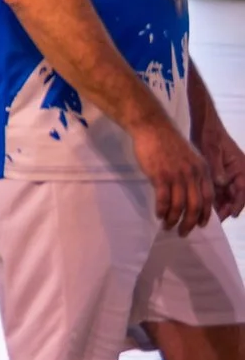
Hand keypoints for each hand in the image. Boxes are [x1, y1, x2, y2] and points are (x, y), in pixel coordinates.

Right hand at [136, 116, 214, 233]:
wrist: (152, 126)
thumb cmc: (169, 141)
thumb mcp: (190, 156)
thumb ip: (194, 173)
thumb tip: (193, 191)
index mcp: (202, 170)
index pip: (208, 198)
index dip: (205, 214)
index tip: (200, 225)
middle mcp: (193, 175)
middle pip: (195, 206)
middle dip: (190, 223)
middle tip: (183, 232)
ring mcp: (176, 176)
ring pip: (179, 205)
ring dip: (174, 219)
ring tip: (168, 226)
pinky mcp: (160, 176)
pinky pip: (163, 199)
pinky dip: (162, 210)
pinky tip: (159, 215)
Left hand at [202, 117, 244, 219]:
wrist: (203, 127)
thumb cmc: (209, 136)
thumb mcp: (212, 151)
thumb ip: (217, 168)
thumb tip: (222, 183)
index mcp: (242, 168)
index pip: (243, 190)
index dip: (238, 204)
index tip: (232, 214)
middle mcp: (238, 174)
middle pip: (236, 196)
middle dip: (227, 208)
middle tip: (216, 219)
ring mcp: (230, 175)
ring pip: (227, 195)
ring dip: (220, 205)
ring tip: (208, 216)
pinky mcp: (220, 175)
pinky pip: (220, 190)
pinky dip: (214, 198)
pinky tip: (204, 206)